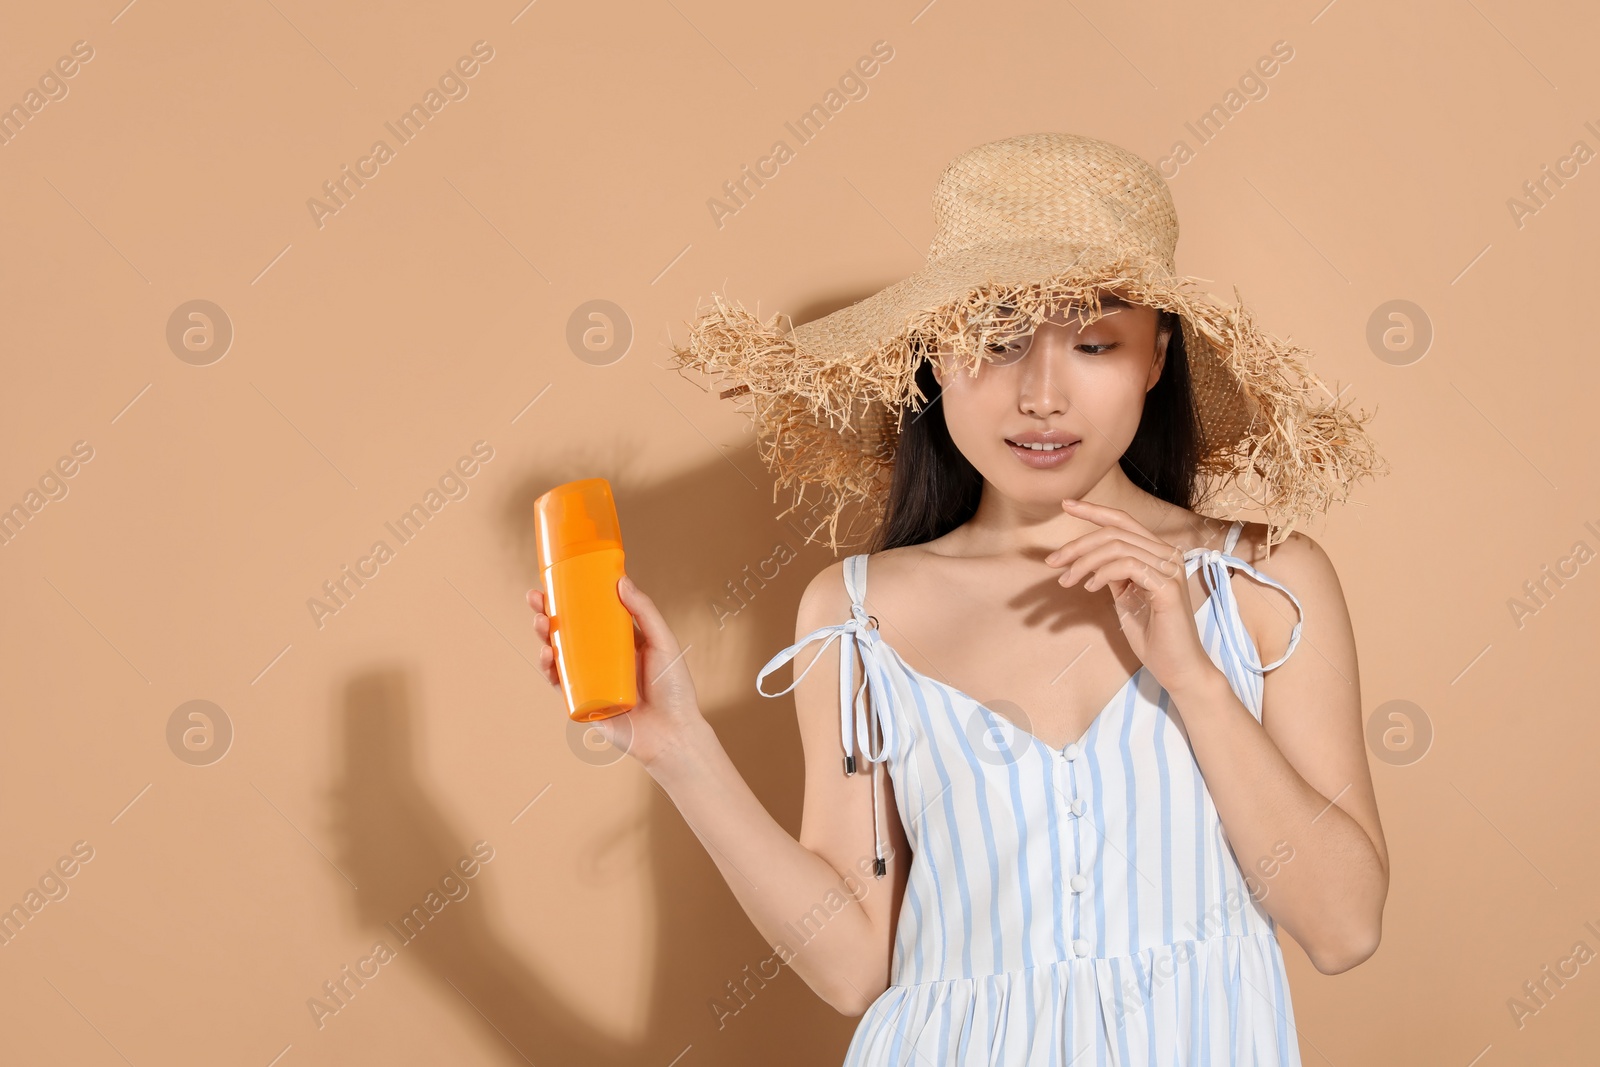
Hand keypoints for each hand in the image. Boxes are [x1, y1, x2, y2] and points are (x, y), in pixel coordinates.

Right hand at [525, 575, 706, 769]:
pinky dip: (549, 669)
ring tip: (540, 623)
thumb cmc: (674, 689)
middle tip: (535, 598)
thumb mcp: (663, 643)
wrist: (673, 734)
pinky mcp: (583, 703)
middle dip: (547, 614)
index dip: (572, 600)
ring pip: (559, 656)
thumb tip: (622, 580)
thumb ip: (645, 611)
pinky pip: (560, 684)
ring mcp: (590, 682)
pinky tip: (546, 654)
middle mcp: (601, 661)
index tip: (556, 582)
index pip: (591, 616)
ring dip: (543, 638)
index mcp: (620, 644)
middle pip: (568, 634)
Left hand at [1043, 499, 1218, 692]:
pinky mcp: (1168, 587)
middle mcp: (1168, 554)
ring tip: (1068, 582)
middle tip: (1053, 563)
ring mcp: (1171, 569)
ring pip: (1117, 547)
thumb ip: (1115, 575)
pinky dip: (1102, 574)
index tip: (1066, 504)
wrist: (1177, 667)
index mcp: (1158, 553)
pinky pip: (1127, 566)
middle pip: (1115, 532)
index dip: (1094, 511)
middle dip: (1078, 544)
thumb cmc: (1152, 635)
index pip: (1123, 521)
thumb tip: (1091, 560)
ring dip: (1084, 563)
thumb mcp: (1127, 598)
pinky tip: (1090, 588)